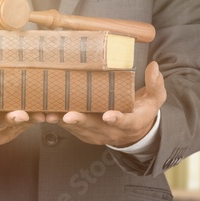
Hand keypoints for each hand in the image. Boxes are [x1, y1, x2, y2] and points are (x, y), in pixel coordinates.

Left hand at [45, 61, 165, 146]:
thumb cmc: (143, 110)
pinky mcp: (84, 133)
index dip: (116, 119)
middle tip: (68, 115)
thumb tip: (154, 66)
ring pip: (78, 129)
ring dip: (63, 122)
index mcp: (131, 122)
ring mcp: (96, 134)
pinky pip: (69, 128)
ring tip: (48, 114)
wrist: (134, 132)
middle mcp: (112, 131)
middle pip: (95, 127)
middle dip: (80, 121)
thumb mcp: (155, 98)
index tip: (108, 115)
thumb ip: (155, 84)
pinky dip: (57, 121)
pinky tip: (44, 112)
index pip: (125, 122)